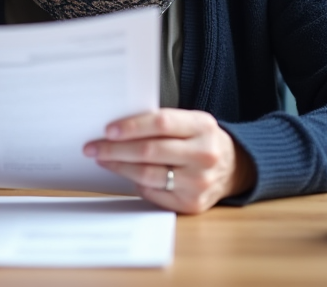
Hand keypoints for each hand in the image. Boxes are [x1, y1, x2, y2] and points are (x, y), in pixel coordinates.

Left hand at [82, 108, 254, 213]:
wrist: (233, 168)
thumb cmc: (202, 140)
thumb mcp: (192, 122)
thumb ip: (163, 123)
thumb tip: (118, 128)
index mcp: (203, 126)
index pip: (161, 123)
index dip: (132, 126)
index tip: (108, 130)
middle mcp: (203, 155)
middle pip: (150, 151)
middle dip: (115, 149)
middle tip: (93, 147)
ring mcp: (198, 182)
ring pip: (148, 174)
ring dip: (119, 167)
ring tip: (103, 159)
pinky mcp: (191, 204)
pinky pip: (153, 192)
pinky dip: (135, 183)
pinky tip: (125, 174)